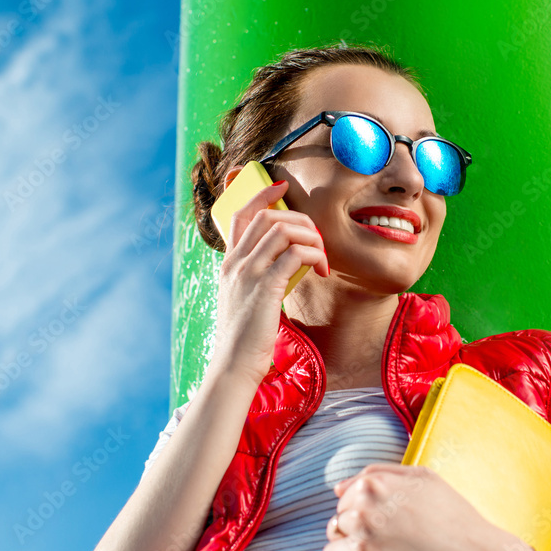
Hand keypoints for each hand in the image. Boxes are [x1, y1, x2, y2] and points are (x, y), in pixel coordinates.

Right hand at [211, 180, 330, 385]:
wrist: (235, 365)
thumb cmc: (246, 336)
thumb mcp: (244, 298)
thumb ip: (257, 276)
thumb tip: (284, 261)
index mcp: (229, 263)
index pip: (240, 213)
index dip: (262, 194)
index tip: (282, 186)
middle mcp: (235, 263)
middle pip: (267, 216)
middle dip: (300, 219)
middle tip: (316, 239)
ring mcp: (248, 274)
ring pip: (283, 230)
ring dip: (311, 238)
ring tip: (321, 258)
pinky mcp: (266, 288)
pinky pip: (294, 255)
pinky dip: (312, 255)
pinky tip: (320, 270)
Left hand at [317, 463, 530, 550]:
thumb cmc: (455, 517)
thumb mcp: (424, 477)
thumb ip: (379, 473)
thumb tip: (339, 488)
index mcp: (374, 485)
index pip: (344, 499)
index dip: (361, 512)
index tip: (383, 525)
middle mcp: (362, 512)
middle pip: (336, 524)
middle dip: (353, 534)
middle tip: (384, 546)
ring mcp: (362, 546)